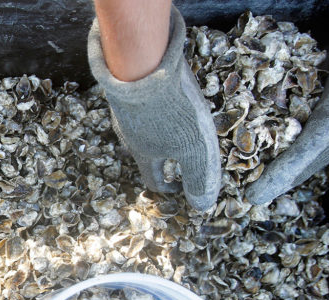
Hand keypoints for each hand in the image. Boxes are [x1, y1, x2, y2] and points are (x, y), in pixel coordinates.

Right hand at [88, 5, 221, 209]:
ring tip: (177, 119)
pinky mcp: (126, 87)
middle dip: (164, 155)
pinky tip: (167, 91)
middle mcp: (131, 135)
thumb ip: (199, 179)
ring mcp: (126, 110)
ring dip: (159, 128)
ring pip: (143, 127)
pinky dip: (154, 104)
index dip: (167, 188)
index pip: (153, 180)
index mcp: (145, 155)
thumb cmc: (172, 113)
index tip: (179, 186)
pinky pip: (142, 103)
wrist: (142, 64)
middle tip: (181, 149)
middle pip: (147, 152)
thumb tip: (202, 206)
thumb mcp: (195, 151)